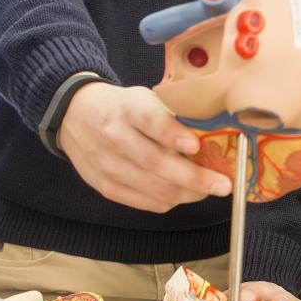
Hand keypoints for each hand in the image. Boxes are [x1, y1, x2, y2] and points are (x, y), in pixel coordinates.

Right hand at [58, 83, 230, 211]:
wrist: (76, 116)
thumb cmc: (124, 108)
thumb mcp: (146, 97)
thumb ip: (174, 114)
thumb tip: (218, 135)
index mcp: (129, 109)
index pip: (151, 121)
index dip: (173, 134)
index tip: (196, 146)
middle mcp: (115, 137)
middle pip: (157, 163)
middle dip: (195, 178)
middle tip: (224, 185)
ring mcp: (108, 165)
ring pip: (155, 189)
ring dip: (189, 193)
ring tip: (211, 189)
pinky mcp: (106, 187)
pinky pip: (146, 203)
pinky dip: (171, 201)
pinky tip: (185, 193)